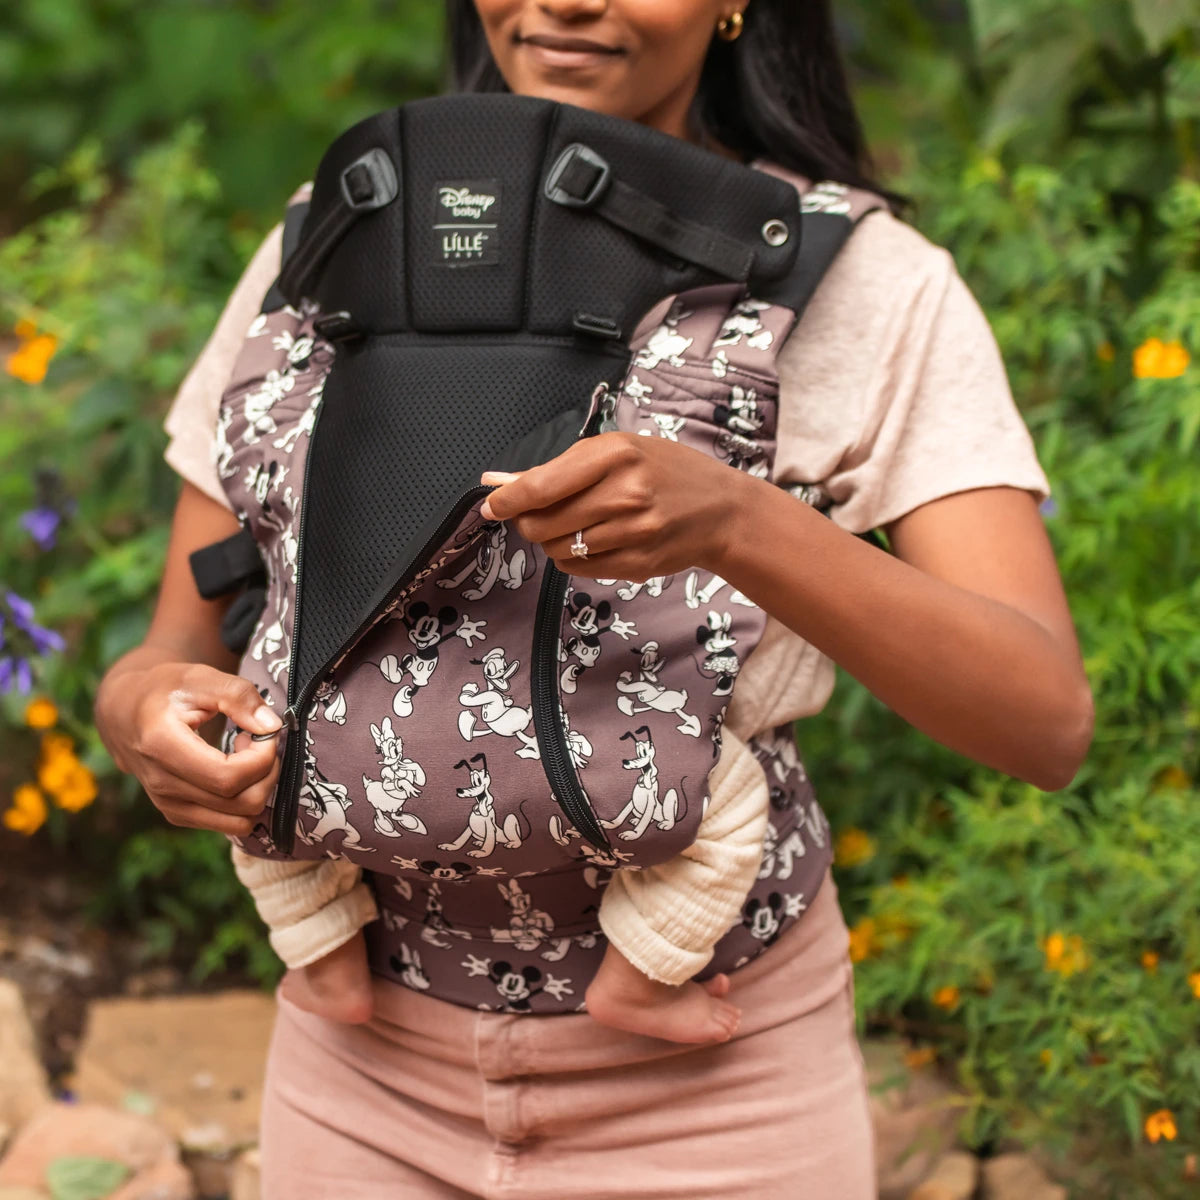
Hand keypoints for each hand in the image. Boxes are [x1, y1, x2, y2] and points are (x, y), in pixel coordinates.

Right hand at [98, 661, 282, 836]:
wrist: (125, 712)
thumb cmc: (164, 690)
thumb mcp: (201, 678)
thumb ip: (238, 696)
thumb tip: (271, 727)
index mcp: (163, 746)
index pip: (229, 777)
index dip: (262, 758)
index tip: (265, 733)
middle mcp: (162, 784)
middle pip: (240, 803)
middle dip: (266, 773)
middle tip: (260, 743)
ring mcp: (168, 804)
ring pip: (239, 822)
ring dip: (258, 790)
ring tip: (246, 758)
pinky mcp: (176, 814)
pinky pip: (227, 824)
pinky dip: (244, 802)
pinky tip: (234, 771)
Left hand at [479, 433, 747, 580]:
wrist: (722, 510)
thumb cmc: (666, 472)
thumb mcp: (618, 452)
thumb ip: (560, 469)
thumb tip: (499, 483)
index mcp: (616, 454)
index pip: (542, 485)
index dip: (508, 500)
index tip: (491, 505)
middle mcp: (625, 493)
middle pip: (543, 523)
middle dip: (528, 522)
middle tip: (536, 515)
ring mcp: (633, 532)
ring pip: (557, 549)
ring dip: (553, 540)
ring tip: (576, 525)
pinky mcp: (638, 564)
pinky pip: (579, 567)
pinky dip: (573, 557)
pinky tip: (594, 541)